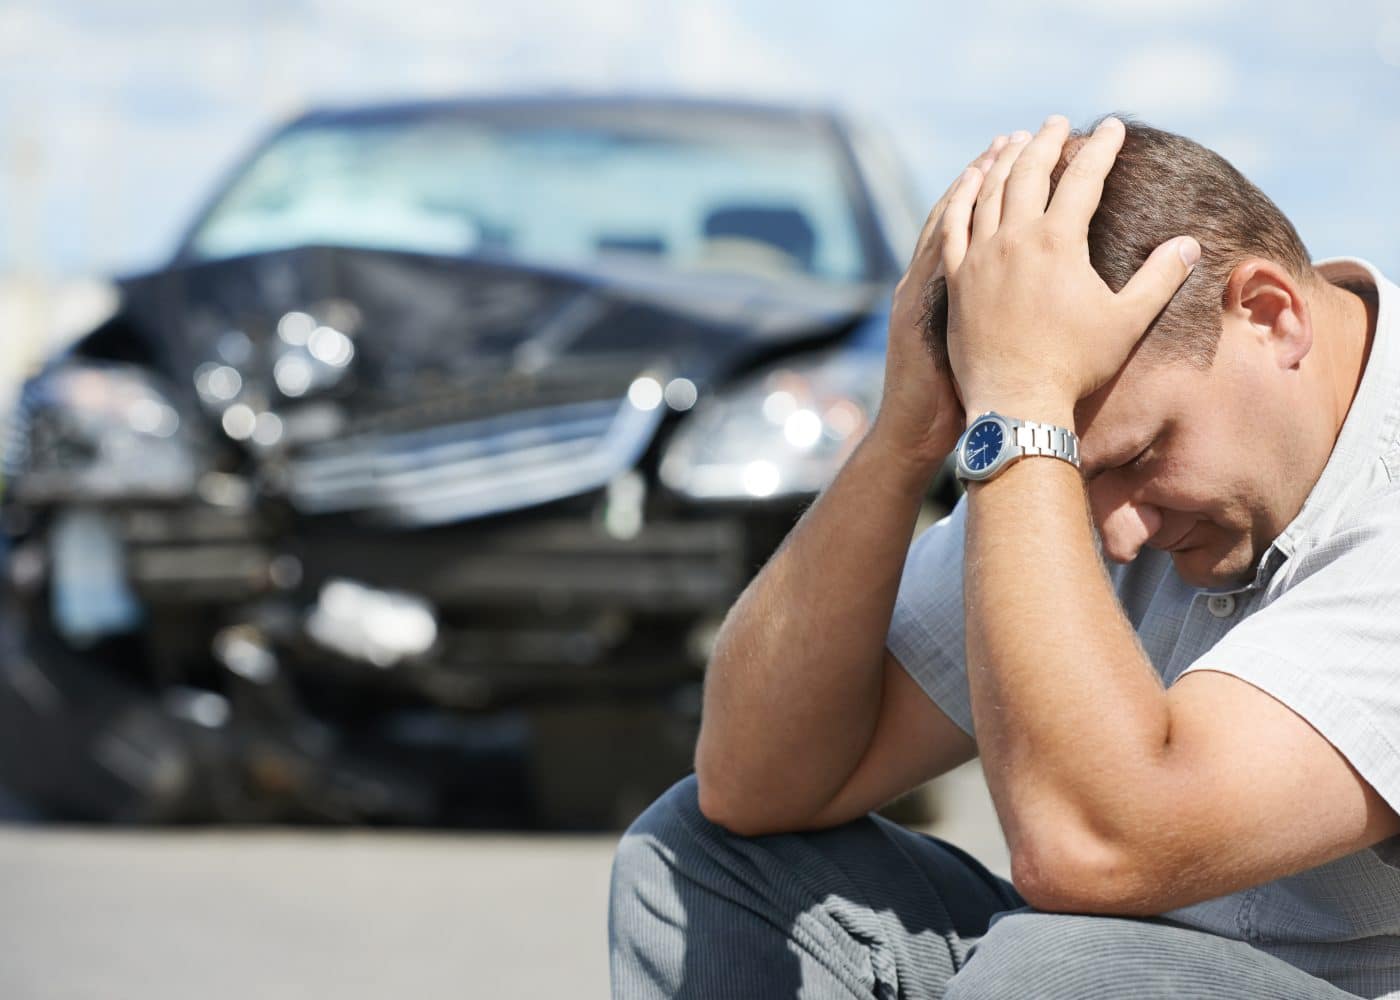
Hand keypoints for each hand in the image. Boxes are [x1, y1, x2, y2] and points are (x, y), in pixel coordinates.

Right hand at [873, 136, 1007, 471]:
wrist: (916, 432)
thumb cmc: (951, 401)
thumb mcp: (971, 346)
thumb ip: (997, 312)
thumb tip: (1039, 292)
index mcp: (947, 285)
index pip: (975, 223)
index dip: (998, 186)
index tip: (1024, 152)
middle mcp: (933, 280)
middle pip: (966, 210)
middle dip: (994, 169)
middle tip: (1021, 132)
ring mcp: (923, 292)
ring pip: (948, 224)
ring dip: (974, 183)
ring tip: (1001, 148)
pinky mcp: (920, 311)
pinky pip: (936, 255)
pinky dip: (951, 223)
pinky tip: (972, 195)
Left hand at [940, 115, 1200, 425]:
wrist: (1016, 402)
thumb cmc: (1076, 366)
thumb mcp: (1127, 322)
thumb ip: (1160, 278)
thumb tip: (1190, 244)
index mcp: (1058, 242)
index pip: (1084, 177)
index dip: (1100, 148)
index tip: (1112, 127)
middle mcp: (1014, 239)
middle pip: (1029, 172)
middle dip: (1046, 141)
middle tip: (1057, 123)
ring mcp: (979, 257)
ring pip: (988, 191)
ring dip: (1004, 159)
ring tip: (1015, 140)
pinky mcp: (956, 278)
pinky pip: (953, 224)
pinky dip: (963, 195)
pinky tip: (970, 179)